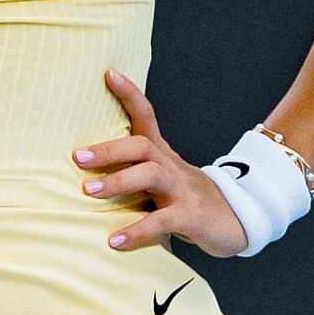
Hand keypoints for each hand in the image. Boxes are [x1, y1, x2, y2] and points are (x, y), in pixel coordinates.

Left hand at [73, 69, 249, 257]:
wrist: (238, 220)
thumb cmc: (186, 198)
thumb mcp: (160, 178)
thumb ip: (131, 169)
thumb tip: (82, 166)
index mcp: (161, 154)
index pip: (146, 115)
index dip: (129, 94)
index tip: (108, 74)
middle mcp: (171, 166)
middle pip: (141, 146)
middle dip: (108, 149)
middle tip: (76, 157)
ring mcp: (183, 190)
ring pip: (151, 176)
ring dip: (117, 182)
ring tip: (88, 191)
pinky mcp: (191, 217)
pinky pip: (162, 221)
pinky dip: (137, 231)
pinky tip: (114, 240)